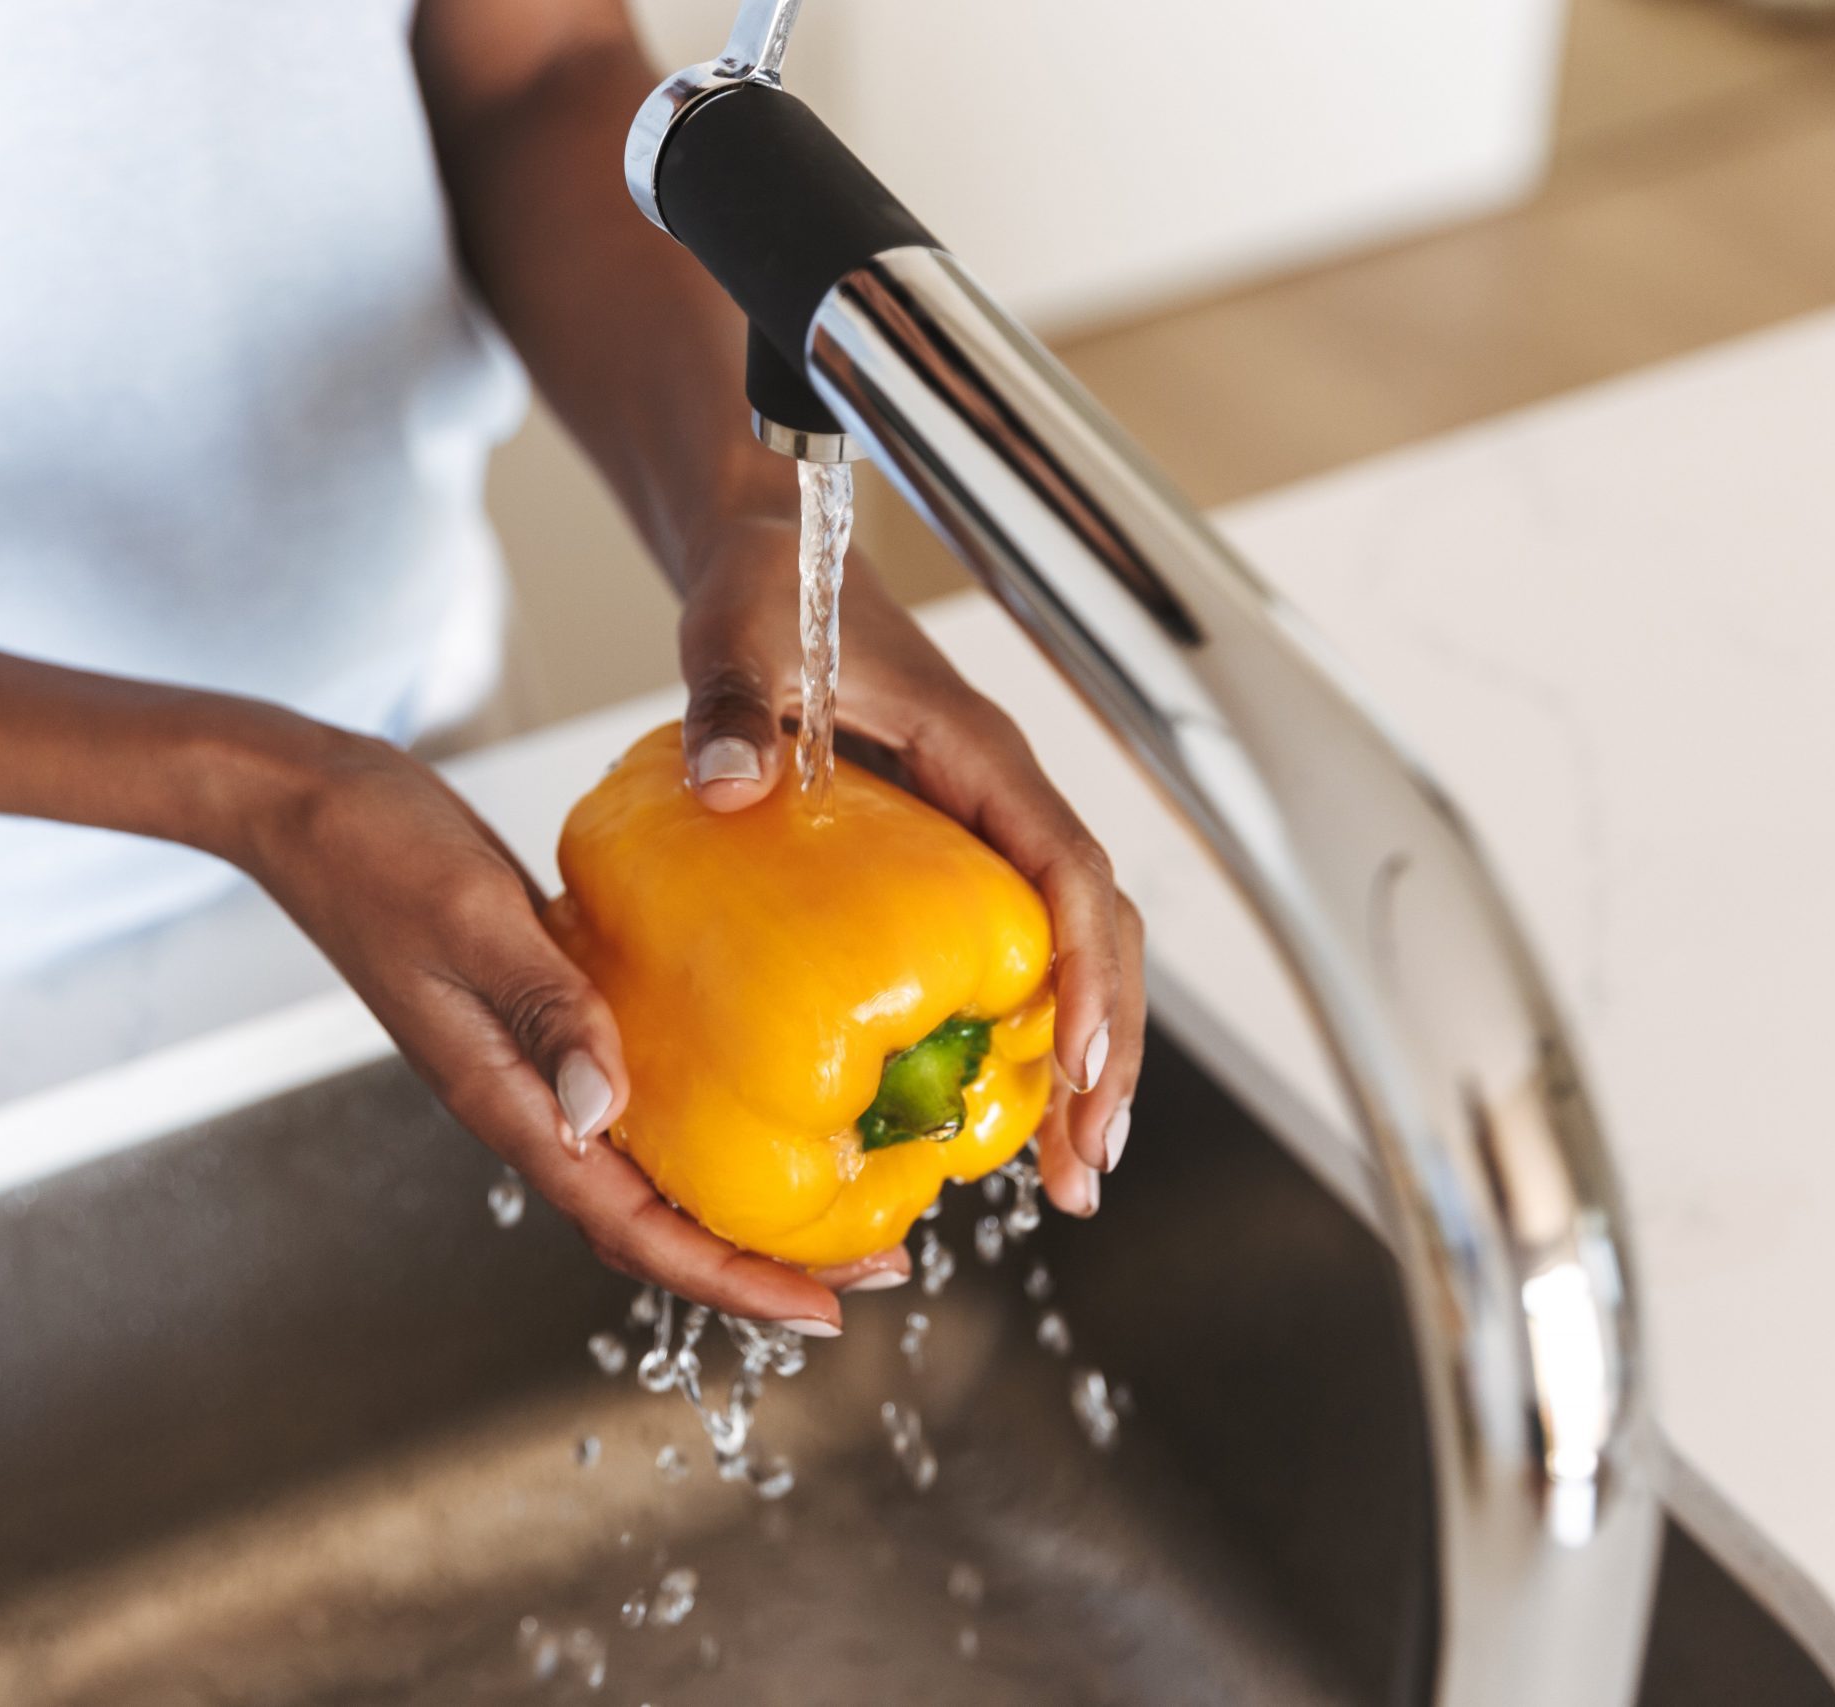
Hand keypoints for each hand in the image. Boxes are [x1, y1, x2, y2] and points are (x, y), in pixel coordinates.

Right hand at [225, 718, 899, 1332]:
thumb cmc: (376, 850)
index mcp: (504, 1099)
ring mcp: (535, 1067)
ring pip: (649, 1171)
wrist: (306, 806)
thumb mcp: (471, 918)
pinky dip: (706, 1122)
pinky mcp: (547, 1019)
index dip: (729, 1279)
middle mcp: (526, 1102)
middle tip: (882, 1258)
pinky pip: (638, 1100)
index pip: (629, 1230)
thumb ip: (542, 1006)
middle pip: (652, 1224)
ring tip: (848, 1195)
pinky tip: (768, 1090)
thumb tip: (604, 1108)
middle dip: (762, 1261)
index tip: (825, 1308)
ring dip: (742, 1200)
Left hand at [678, 517, 1146, 1216]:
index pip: (1067, 866)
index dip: (1086, 969)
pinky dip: (1013, 1043)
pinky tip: (990, 1120)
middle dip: (1104, 1055)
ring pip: (1063, 960)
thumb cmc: (769, 586)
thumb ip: (730, 698)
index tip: (1073, 1063)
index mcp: (980, 754)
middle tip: (1084, 1169)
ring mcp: (978, 840)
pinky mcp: (941, 869)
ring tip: (1064, 1178)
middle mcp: (999, 804)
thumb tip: (729, 785)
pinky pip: (1002, 962)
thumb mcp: (739, 632)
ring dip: (1075, 1066)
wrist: (773, 557)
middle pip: (1093, 936)